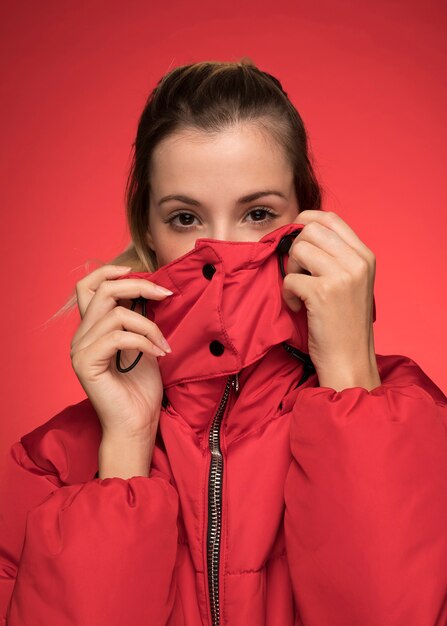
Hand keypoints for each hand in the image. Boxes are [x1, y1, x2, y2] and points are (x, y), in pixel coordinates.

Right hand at [70, 265, 173, 440]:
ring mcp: (80, 349)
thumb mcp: (143, 342)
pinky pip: (118, 336)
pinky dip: (144, 340)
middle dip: (139, 286)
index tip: (140, 273)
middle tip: (167, 295)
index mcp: (91, 328)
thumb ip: (137, 317)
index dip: (110, 272)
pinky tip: (158, 353)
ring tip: (164, 344)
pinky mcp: (86, 363)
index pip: (88, 286)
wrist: (137, 425)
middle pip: (103, 290)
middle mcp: (80, 336)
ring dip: (149, 325)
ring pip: (117, 313)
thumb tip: (149, 288)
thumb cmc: (141, 388)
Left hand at [282, 210, 380, 390]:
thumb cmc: (344, 324)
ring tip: (299, 291)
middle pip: (311, 230)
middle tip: (299, 273)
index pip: (331, 219)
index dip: (306, 220)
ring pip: (299, 249)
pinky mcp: (323, 293)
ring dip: (291, 270)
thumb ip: (335, 257)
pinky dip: (288, 294)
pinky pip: (290, 278)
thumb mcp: (351, 283)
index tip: (295, 235)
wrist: (350, 361)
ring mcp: (342, 276)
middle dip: (296, 249)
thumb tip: (302, 232)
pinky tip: (299, 308)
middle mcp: (357, 262)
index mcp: (365, 256)